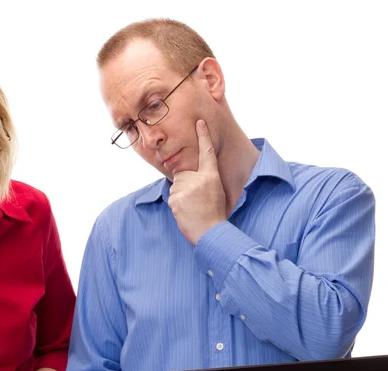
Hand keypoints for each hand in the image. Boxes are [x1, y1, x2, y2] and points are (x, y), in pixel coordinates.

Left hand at [168, 119, 226, 244]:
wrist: (211, 231)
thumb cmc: (214, 213)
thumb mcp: (215, 191)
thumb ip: (202, 180)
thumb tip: (183, 176)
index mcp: (211, 176)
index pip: (206, 152)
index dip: (203, 136)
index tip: (199, 122)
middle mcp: (199, 179)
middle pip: (182, 174)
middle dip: (185, 185)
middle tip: (196, 199)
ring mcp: (186, 188)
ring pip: (176, 186)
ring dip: (181, 196)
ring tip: (193, 207)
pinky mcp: (176, 198)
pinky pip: (172, 197)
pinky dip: (177, 205)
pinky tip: (187, 211)